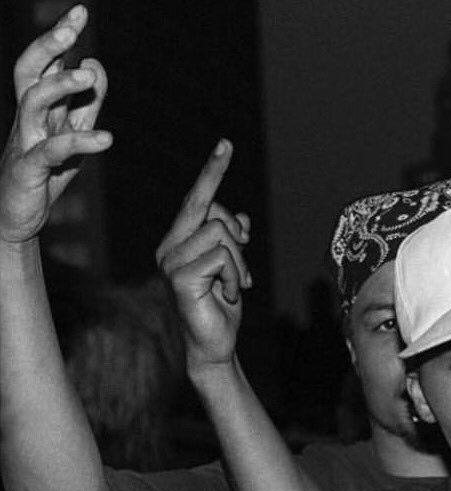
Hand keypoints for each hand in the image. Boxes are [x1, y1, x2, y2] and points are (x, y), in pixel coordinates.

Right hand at [0, 5, 109, 245]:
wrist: (19, 216)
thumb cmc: (45, 172)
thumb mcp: (72, 133)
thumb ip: (85, 103)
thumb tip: (95, 64)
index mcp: (38, 107)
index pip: (44, 62)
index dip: (60, 37)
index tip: (79, 11)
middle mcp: (28, 117)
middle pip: (30, 70)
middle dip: (48, 45)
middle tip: (72, 28)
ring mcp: (25, 140)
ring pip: (34, 101)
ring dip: (60, 85)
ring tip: (89, 76)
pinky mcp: (30, 168)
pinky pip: (52, 150)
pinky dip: (80, 143)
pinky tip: (107, 139)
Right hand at [155, 139, 250, 372]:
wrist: (215, 345)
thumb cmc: (222, 307)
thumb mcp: (232, 269)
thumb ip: (231, 242)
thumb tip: (240, 220)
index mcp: (179, 240)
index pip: (197, 198)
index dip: (213, 171)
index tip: (226, 144)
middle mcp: (169, 246)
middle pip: (214, 212)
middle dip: (239, 240)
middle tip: (241, 273)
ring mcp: (171, 261)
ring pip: (222, 235)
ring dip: (240, 264)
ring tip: (233, 287)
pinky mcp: (179, 277)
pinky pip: (222, 257)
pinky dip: (235, 276)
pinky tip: (228, 295)